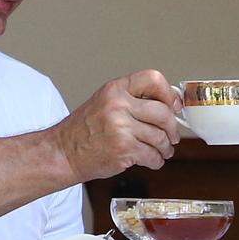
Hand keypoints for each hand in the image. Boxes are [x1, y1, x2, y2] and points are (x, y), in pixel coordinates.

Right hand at [54, 69, 181, 179]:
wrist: (64, 152)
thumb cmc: (84, 130)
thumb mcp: (106, 102)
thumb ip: (134, 100)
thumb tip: (169, 104)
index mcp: (115, 89)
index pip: (153, 79)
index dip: (169, 93)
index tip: (174, 106)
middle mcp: (118, 105)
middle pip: (163, 112)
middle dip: (172, 127)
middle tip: (172, 136)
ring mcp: (121, 127)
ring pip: (160, 137)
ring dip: (166, 147)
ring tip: (163, 150)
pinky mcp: (124, 149)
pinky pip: (152, 154)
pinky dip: (157, 160)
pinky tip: (152, 160)